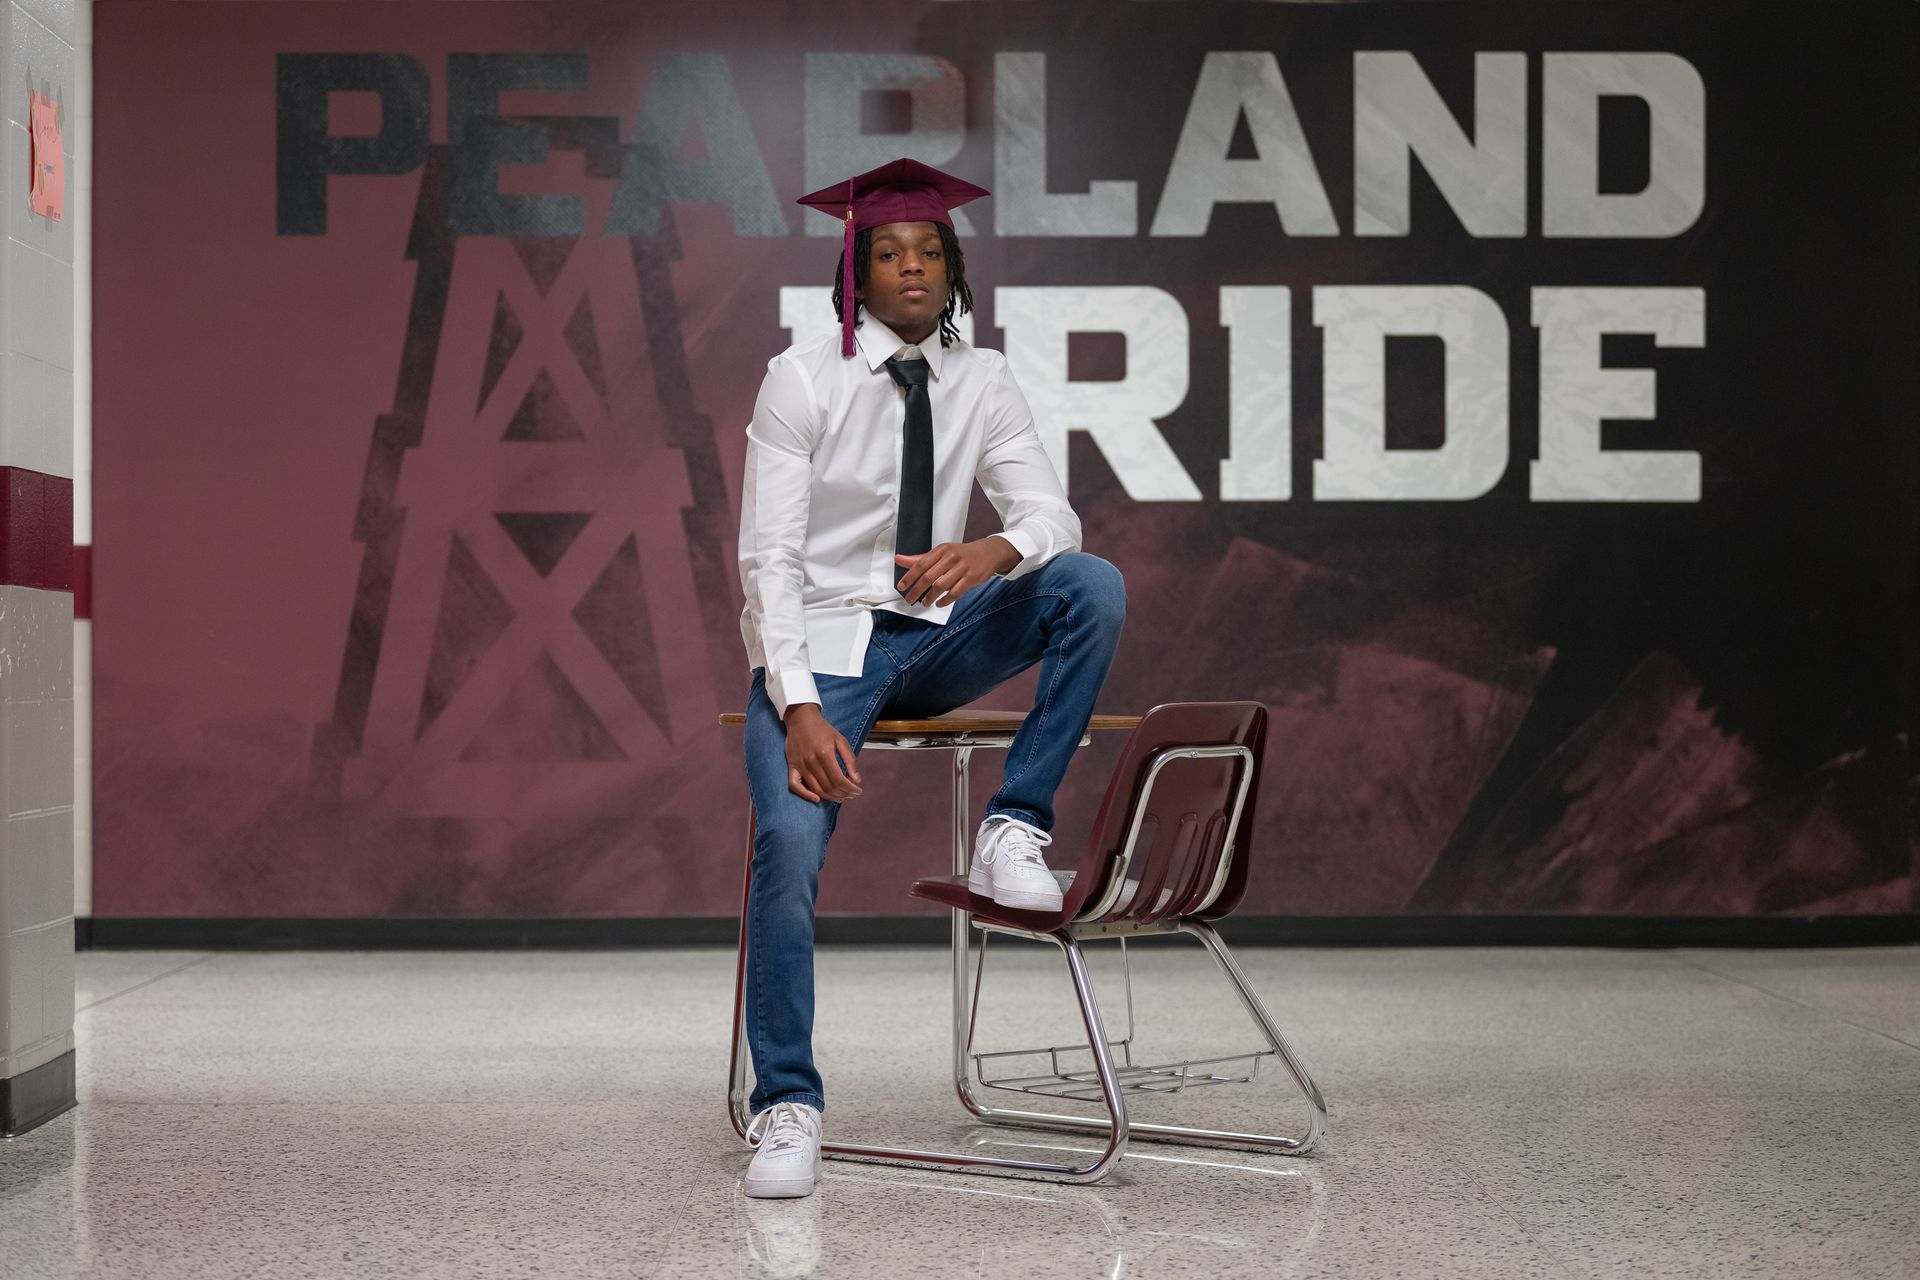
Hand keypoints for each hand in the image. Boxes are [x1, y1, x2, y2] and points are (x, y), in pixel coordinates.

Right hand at [784, 704, 861, 802]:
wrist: (801, 719)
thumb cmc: (823, 730)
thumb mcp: (841, 740)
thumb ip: (850, 760)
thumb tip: (857, 780)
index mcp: (825, 754)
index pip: (839, 780)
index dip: (850, 789)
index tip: (858, 791)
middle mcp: (812, 761)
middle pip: (829, 787)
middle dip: (843, 794)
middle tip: (851, 795)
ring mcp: (800, 765)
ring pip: (816, 789)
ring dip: (830, 797)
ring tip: (840, 797)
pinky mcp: (792, 766)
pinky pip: (795, 786)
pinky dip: (805, 795)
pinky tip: (817, 799)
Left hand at [894, 536, 1019, 606]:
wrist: (988, 553)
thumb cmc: (961, 554)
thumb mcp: (941, 553)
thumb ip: (920, 558)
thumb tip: (899, 559)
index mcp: (941, 550)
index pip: (921, 563)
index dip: (909, 576)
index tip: (901, 586)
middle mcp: (951, 557)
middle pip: (929, 576)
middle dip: (917, 590)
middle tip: (910, 599)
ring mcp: (962, 568)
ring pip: (941, 586)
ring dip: (930, 597)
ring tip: (925, 603)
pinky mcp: (971, 578)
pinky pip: (956, 592)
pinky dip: (946, 600)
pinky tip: (939, 603)